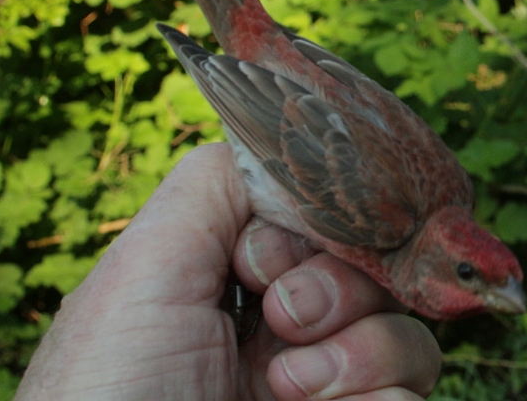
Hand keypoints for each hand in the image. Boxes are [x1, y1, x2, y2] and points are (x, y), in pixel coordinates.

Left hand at [15, 143, 440, 400]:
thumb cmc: (113, 388)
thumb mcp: (142, 268)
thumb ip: (216, 184)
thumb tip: (287, 149)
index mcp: (233, 282)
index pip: (318, 220)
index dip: (314, 223)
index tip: (265, 256)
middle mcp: (285, 329)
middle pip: (372, 265)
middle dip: (336, 282)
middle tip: (286, 314)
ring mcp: (326, 383)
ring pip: (405, 325)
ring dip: (362, 344)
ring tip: (289, 384)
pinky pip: (413, 385)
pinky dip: (379, 389)